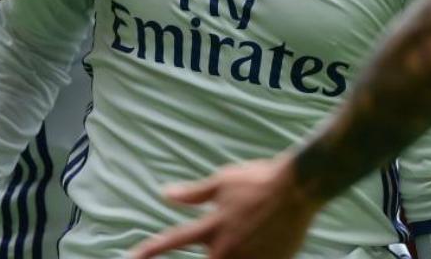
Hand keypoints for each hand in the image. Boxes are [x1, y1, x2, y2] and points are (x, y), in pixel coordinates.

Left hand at [131, 155, 319, 258]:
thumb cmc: (259, 180)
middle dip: (207, 255)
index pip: (173, 240)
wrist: (299, 188)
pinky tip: (259, 246)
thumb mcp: (223, 181)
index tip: (131, 257)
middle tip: (222, 234)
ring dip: (229, 256)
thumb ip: (194, 194)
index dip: (150, 250)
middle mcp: (227, 250)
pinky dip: (252, 256)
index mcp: (212, 228)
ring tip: (245, 235)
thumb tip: (166, 194)